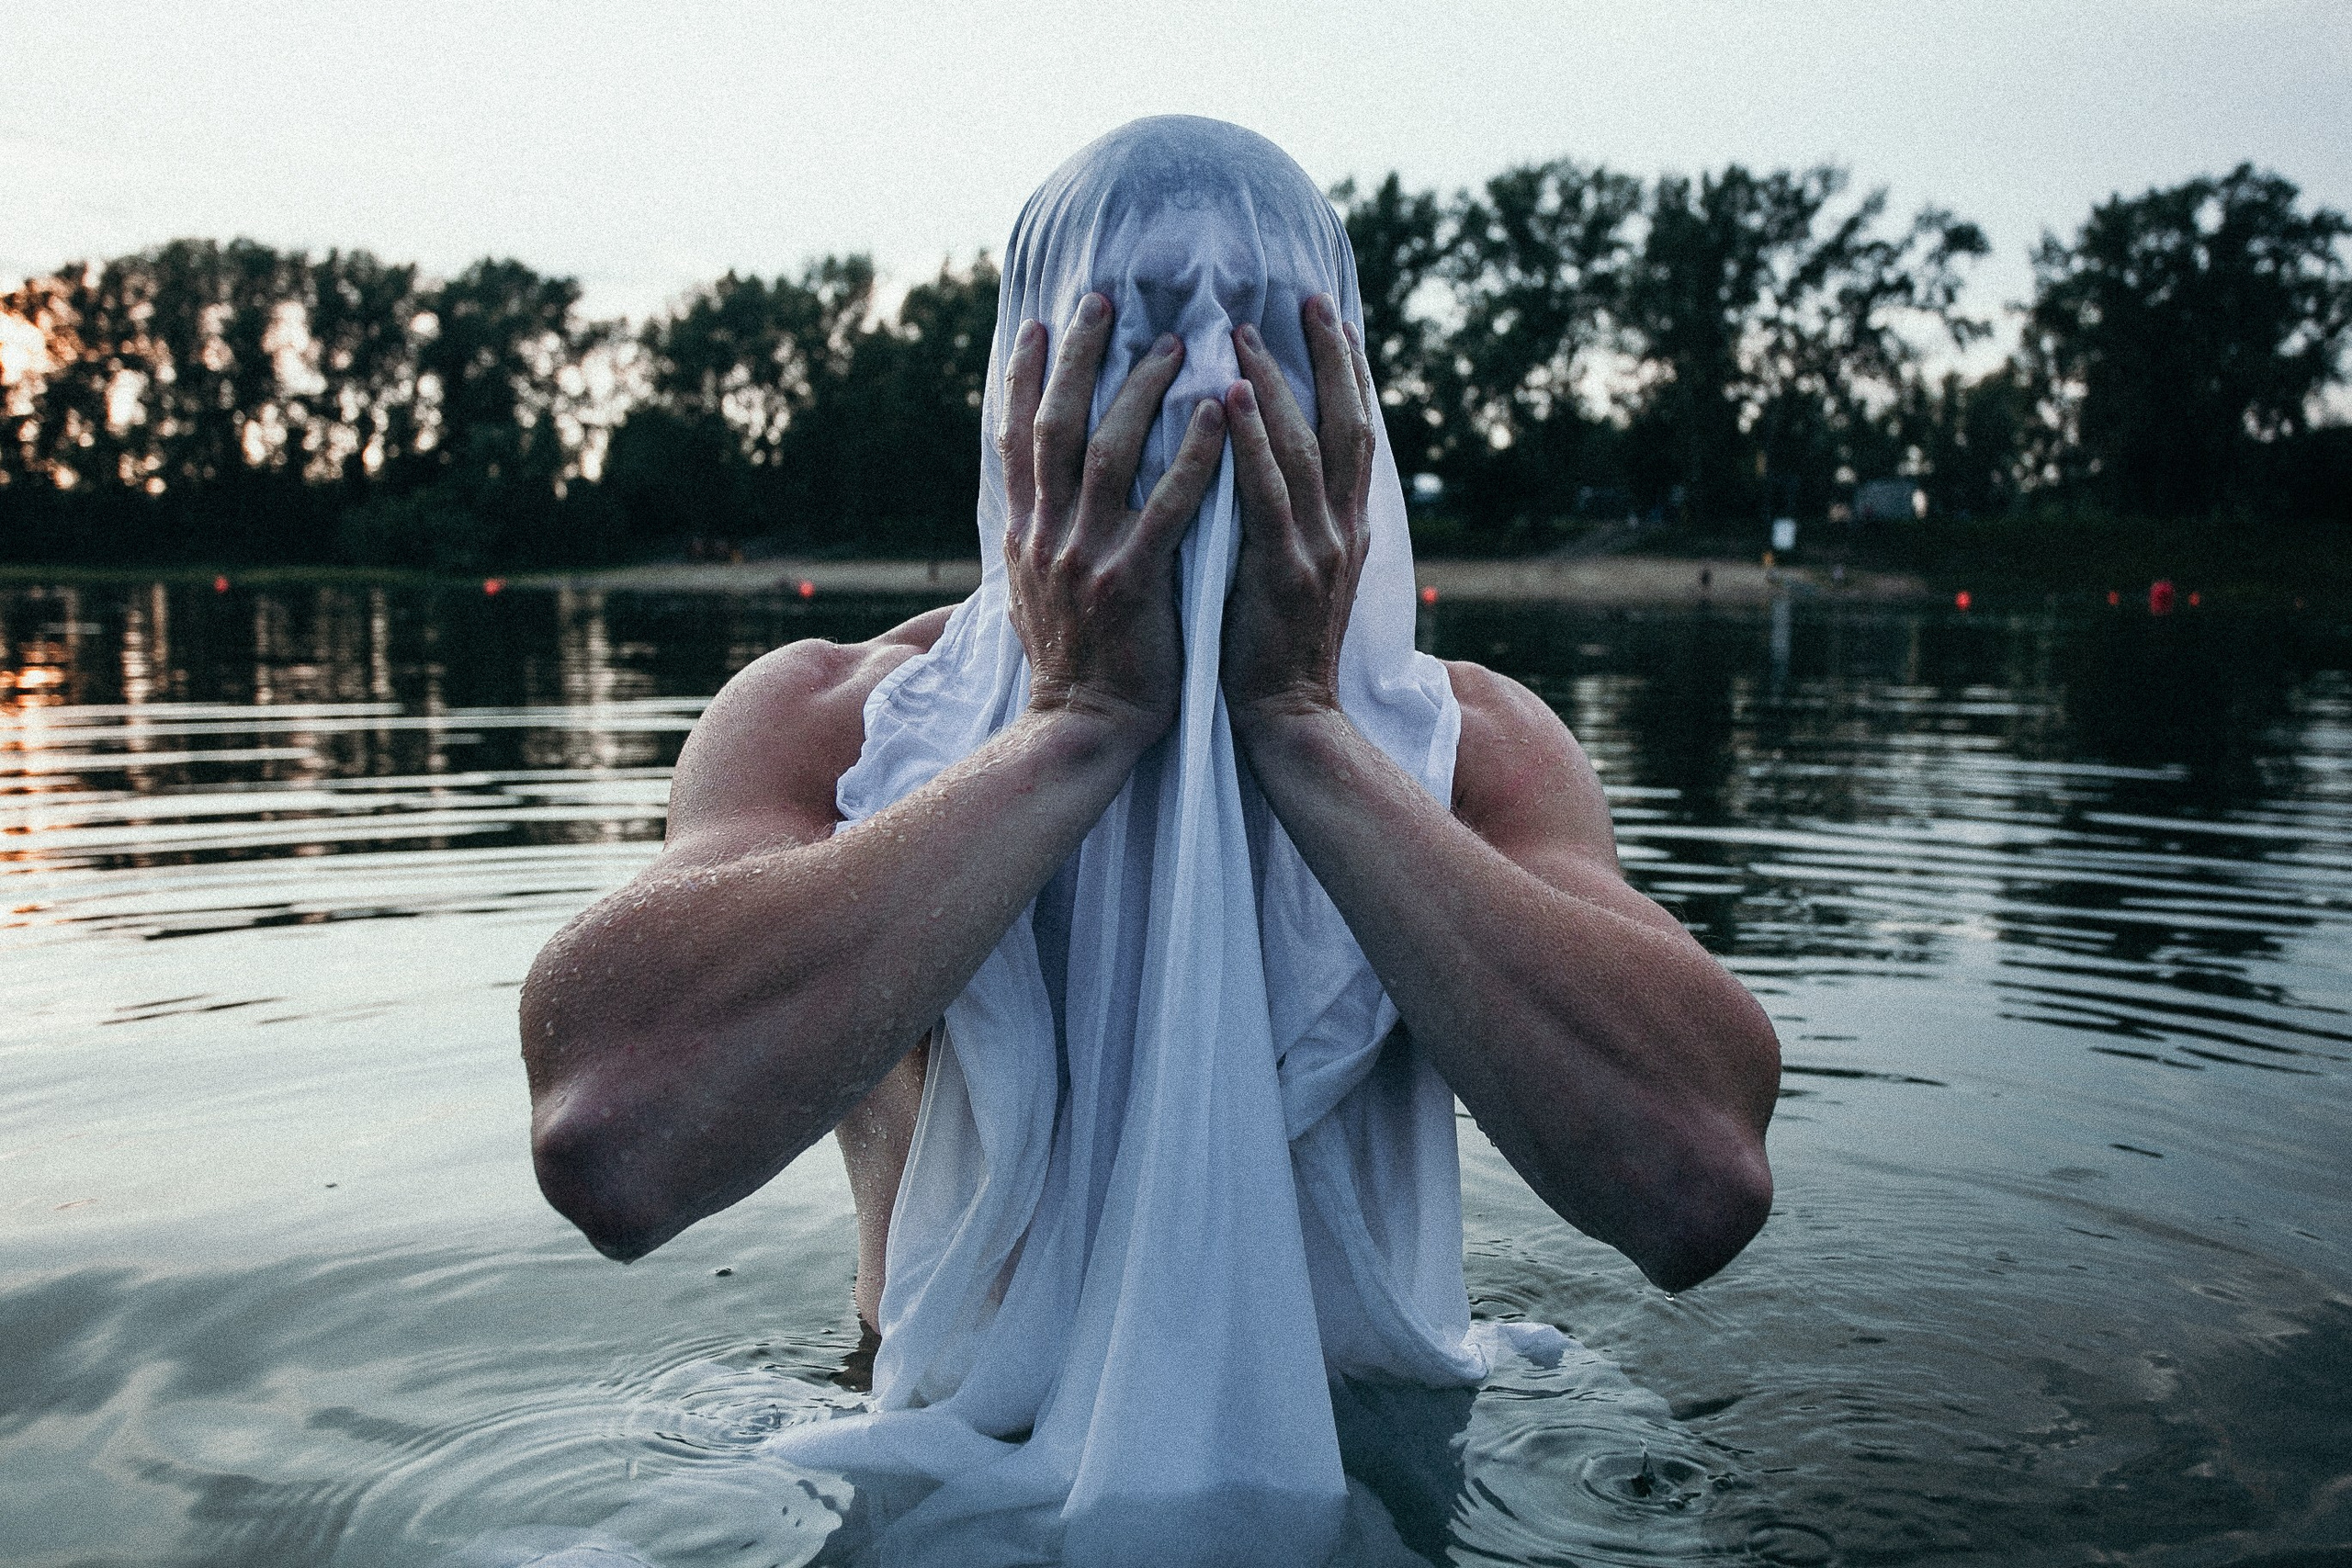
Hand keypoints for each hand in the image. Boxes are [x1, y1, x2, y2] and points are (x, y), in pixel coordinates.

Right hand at [999, 293, 1227, 739]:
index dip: (1023, 376)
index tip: (1036, 322)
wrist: (1083, 731)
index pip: (1016, 438)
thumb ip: (1042, 538)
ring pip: (1108, 452)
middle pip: (1055, 425)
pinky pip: (1168, 507)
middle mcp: (1047, 536)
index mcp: (1026, 535)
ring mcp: (1087, 559)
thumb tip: (1040, 498)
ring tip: (1174, 341)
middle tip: (1103, 298)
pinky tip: (1220, 413)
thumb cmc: (1073, 666)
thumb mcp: (1036, 593)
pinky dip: (1193, 456)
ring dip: (1140, 389)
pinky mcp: (1132, 585)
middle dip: (1077, 356)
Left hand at [1220, 294, 1380, 727]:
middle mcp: (1342, 530)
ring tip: (1242, 330)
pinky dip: (1248, 441)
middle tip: (1304, 297)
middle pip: (1345, 423)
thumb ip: (1296, 524)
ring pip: (1302, 446)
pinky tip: (1223, 397)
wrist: (1288, 724)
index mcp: (1347, 529)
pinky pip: (1265, 493)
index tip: (1331, 316)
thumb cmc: (1275, 653)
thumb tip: (1280, 477)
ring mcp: (1316, 551)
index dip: (1348, 372)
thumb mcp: (1298, 577)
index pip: (1355, 433)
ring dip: (1273, 383)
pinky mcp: (1280, 575)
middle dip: (1327, 356)